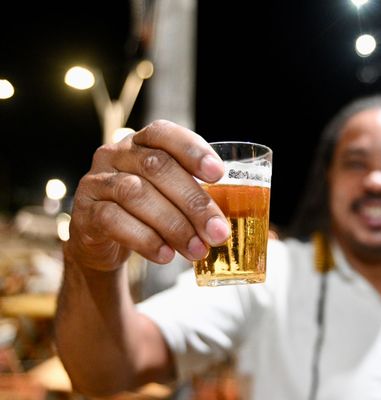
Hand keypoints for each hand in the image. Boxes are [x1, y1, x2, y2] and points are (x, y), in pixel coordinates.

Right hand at [64, 120, 230, 271]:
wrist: (101, 240)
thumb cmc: (146, 212)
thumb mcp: (169, 195)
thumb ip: (194, 196)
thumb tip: (225, 222)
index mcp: (141, 143)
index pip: (164, 134)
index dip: (192, 150)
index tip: (218, 174)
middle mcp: (115, 154)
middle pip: (157, 167)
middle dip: (193, 202)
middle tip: (217, 232)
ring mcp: (97, 182)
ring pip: (136, 194)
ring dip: (173, 225)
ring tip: (197, 250)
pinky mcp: (84, 213)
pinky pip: (114, 221)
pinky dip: (146, 239)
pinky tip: (166, 255)